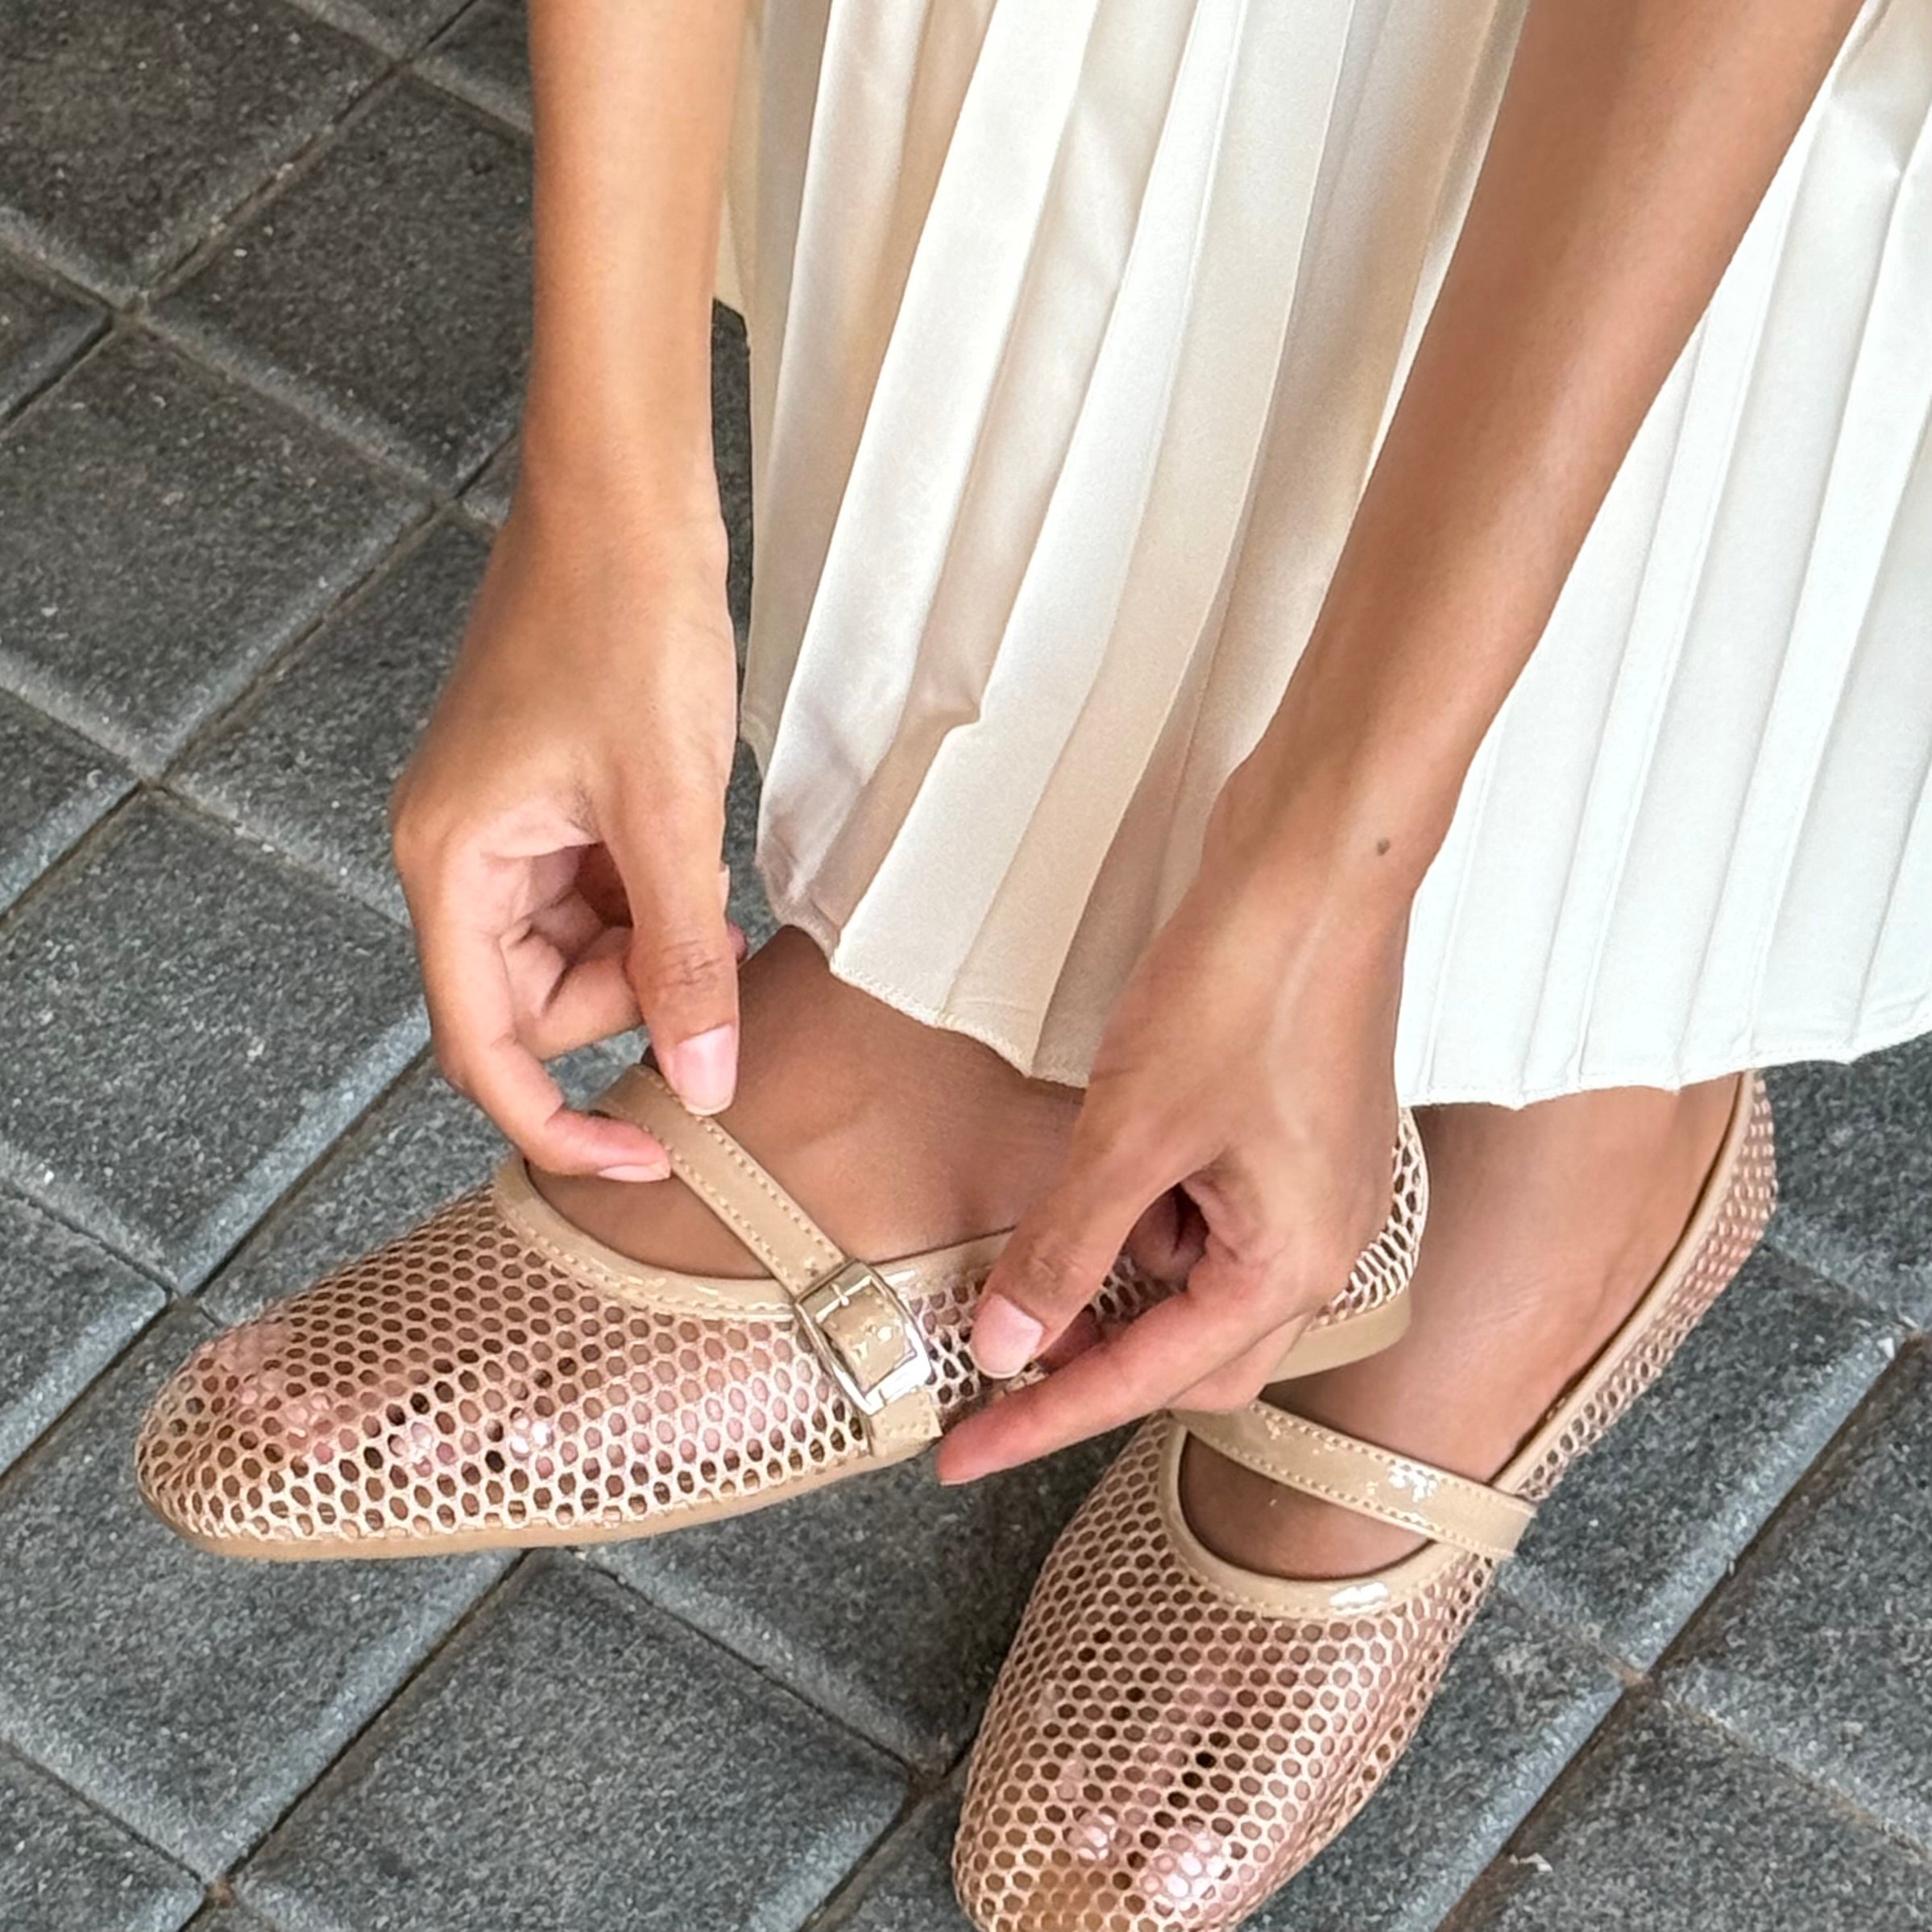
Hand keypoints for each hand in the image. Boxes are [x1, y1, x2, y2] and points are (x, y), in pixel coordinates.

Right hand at [390, 484, 741, 1175]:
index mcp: (453, 863)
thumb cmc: (628, 620)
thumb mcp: (671, 812)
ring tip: (704, 878)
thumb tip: (699, 1085)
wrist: (628, 494)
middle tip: (706, 938)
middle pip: (538, 1001)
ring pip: (576, 950)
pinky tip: (691, 857)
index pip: (484, 1047)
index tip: (641, 1162)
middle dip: (629, 997)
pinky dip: (650, 898)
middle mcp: (460, 854)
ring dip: (649, 945)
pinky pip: (597, 893)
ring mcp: (505, 826)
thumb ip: (683, 960)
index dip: (558, 1124)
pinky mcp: (550, 798)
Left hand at [935, 770, 1411, 1482]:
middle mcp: (1321, 1244)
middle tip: (997, 1334)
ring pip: (1197, 1275)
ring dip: (1120, 1261)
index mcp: (1292, 1267)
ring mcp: (1315, 1188)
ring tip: (1061, 1202)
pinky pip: (1213, 1208)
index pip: (1147, 1383)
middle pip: (1189, 1352)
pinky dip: (1149, 1202)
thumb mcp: (1130, 1135)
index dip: (1045, 1418)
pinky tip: (1113, 1151)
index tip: (965, 1453)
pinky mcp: (1297, 1134)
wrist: (1317, 866)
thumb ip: (1066, 1251)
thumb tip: (1004, 1347)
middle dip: (1092, 1347)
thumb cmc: (1246, 990)